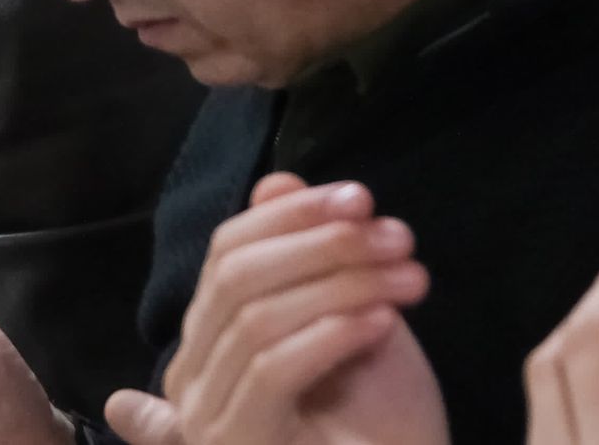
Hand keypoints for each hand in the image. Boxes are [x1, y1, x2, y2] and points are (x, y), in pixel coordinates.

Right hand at [121, 174, 443, 444]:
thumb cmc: (382, 427)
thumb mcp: (350, 324)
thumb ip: (311, 261)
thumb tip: (277, 179)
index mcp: (208, 343)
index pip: (227, 251)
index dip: (291, 215)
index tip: (361, 198)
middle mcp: (189, 378)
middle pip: (234, 277)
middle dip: (320, 243)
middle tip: (395, 235)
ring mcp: (203, 418)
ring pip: (255, 318)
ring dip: (339, 284)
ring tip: (408, 276)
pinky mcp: (231, 443)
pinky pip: (270, 369)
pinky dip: (329, 335)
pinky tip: (383, 322)